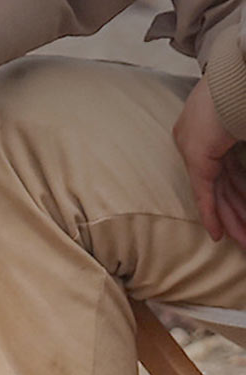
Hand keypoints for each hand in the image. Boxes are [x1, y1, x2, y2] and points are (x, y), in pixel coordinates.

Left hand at [173, 77, 245, 248]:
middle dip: (238, 215)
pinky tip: (218, 236)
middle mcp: (198, 140)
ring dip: (233, 220)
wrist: (245, 68)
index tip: (244, 217)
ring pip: (217, 195)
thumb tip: (242, 165)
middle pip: (224, 187)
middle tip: (245, 240)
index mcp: (211, 129)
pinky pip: (204, 193)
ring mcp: (196, 148)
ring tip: (243, 242)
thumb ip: (241, 153)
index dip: (238, 197)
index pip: (227, 172)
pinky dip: (211, 214)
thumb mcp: (242, 128)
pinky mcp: (198, 156)